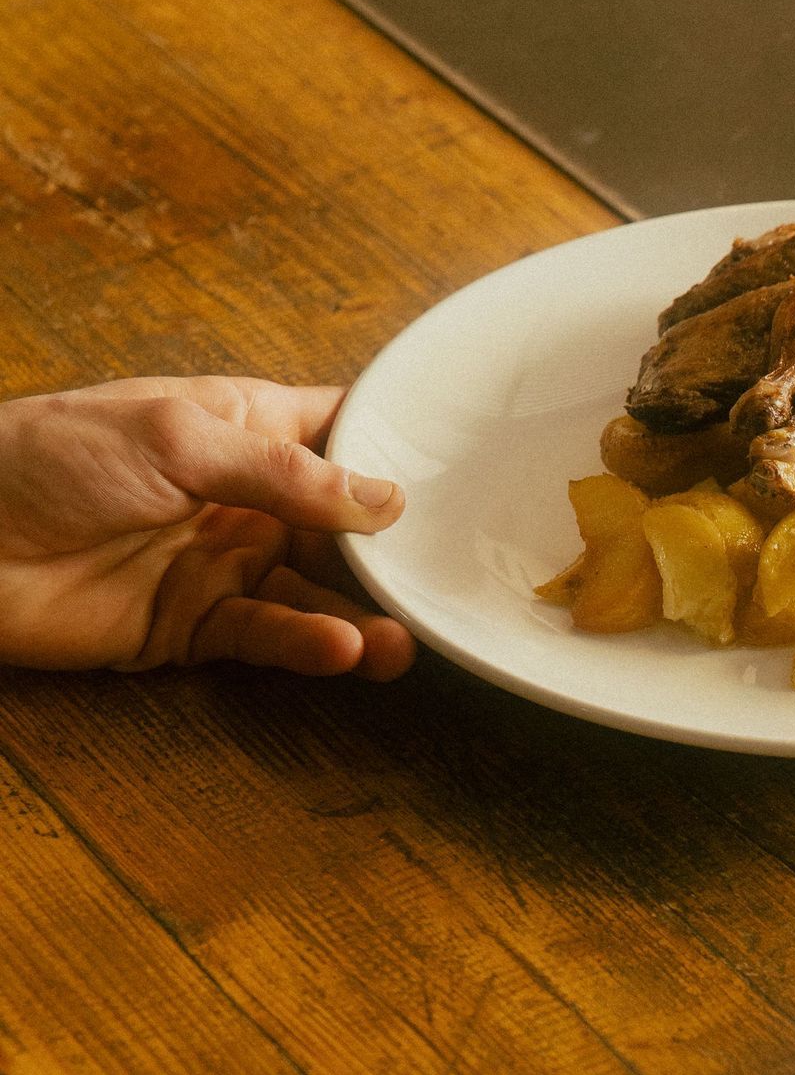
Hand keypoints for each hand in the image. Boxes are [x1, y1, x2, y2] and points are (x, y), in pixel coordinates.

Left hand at [0, 376, 415, 676]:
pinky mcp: (191, 629)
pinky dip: (307, 647)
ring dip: (365, 615)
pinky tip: (345, 649)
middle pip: (344, 525)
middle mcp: (242, 497)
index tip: (469, 465)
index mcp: (239, 425)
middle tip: (453, 573)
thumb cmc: (44, 458)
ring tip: (408, 637)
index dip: (398, 444)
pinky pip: (267, 639)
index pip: (338, 428)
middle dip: (396, 550)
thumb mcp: (175, 436)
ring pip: (316, 594)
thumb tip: (383, 498)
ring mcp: (220, 565)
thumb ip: (281, 471)